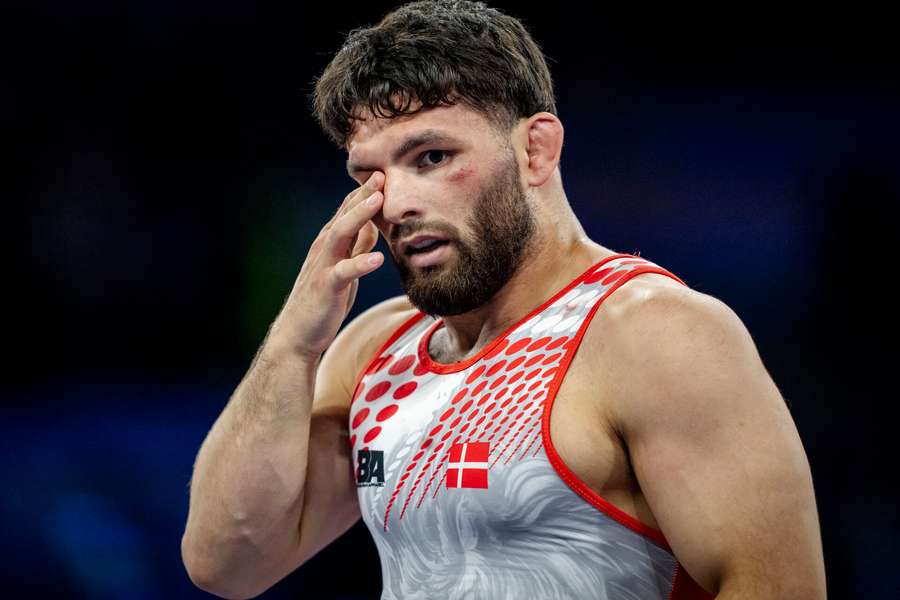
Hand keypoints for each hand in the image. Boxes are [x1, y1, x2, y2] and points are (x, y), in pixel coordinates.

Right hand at [268, 172, 385, 361]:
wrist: (298, 334)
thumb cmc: (323, 300)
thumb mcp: (344, 267)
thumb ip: (356, 246)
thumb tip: (372, 225)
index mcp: (331, 242)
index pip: (348, 210)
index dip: (365, 191)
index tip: (385, 172)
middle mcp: (324, 248)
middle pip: (344, 214)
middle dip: (363, 194)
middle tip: (382, 174)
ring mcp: (324, 265)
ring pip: (340, 234)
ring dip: (359, 216)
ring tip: (378, 202)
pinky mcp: (326, 287)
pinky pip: (344, 272)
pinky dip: (360, 263)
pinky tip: (378, 258)